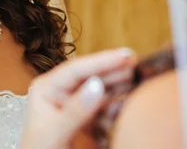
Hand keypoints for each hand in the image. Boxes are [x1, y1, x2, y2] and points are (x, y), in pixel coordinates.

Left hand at [20, 48, 136, 148]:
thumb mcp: (55, 132)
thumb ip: (76, 110)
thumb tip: (97, 84)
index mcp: (47, 88)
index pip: (76, 69)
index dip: (102, 60)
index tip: (125, 55)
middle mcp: (62, 92)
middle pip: (92, 76)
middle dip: (114, 70)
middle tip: (138, 65)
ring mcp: (76, 105)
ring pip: (102, 90)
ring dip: (120, 85)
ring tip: (139, 79)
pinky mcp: (88, 120)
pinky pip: (106, 107)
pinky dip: (118, 105)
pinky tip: (129, 101)